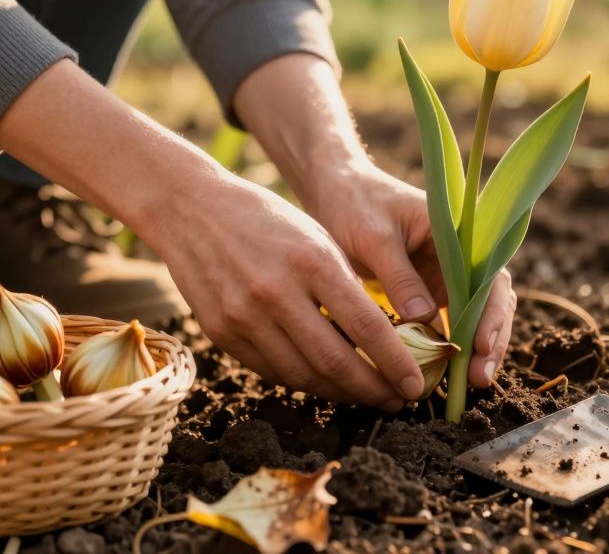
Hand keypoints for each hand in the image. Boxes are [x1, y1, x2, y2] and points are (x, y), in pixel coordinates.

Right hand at [143, 173, 427, 408]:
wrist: (191, 208)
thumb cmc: (266, 219)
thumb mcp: (316, 237)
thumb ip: (345, 286)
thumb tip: (381, 342)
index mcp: (312, 261)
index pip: (366, 326)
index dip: (396, 363)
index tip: (416, 385)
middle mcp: (277, 292)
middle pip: (336, 361)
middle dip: (373, 389)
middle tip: (397, 400)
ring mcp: (244, 316)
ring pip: (303, 376)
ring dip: (340, 393)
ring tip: (364, 395)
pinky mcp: (221, 333)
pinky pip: (271, 371)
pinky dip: (302, 381)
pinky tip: (323, 381)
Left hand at [305, 161, 517, 387]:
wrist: (335, 192)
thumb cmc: (355, 205)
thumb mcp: (373, 236)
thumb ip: (399, 275)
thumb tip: (423, 320)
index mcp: (457, 231)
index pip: (488, 276)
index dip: (490, 314)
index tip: (479, 346)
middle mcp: (461, 254)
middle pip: (490, 302)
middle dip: (489, 341)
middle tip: (479, 380)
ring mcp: (447, 273)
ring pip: (473, 316)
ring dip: (473, 350)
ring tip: (469, 385)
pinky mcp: (429, 289)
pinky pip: (447, 321)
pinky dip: (449, 346)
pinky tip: (444, 373)